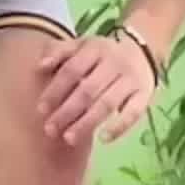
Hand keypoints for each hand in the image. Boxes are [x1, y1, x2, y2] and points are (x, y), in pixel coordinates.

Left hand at [37, 32, 155, 146]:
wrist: (143, 51)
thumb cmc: (102, 54)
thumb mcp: (82, 45)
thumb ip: (59, 52)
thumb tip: (39, 66)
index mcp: (95, 48)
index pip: (72, 70)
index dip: (56, 90)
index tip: (41, 109)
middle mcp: (114, 62)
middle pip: (88, 90)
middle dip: (67, 111)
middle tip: (50, 130)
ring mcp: (131, 79)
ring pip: (107, 103)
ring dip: (87, 122)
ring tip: (69, 138)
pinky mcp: (145, 95)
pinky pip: (133, 113)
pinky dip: (119, 126)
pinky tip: (103, 139)